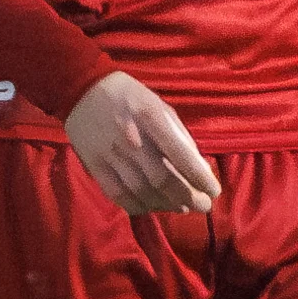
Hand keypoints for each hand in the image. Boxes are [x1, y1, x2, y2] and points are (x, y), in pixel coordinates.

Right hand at [64, 71, 221, 214]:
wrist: (83, 90)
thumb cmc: (130, 97)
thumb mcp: (160, 105)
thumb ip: (178, 135)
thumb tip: (199, 166)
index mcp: (151, 117)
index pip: (180, 154)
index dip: (199, 177)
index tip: (214, 191)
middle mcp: (131, 138)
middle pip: (161, 177)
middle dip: (186, 196)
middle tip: (203, 206)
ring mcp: (110, 154)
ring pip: (140, 189)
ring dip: (165, 203)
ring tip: (182, 208)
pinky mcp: (94, 165)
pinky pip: (117, 193)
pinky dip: (137, 204)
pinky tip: (151, 207)